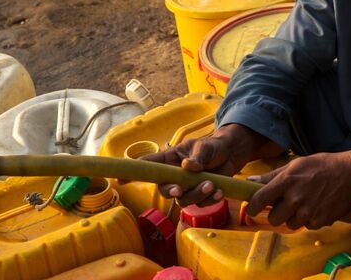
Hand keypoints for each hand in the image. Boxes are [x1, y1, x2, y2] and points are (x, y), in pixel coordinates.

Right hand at [141, 124, 267, 207]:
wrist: (231, 154)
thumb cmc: (212, 147)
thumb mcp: (204, 147)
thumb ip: (197, 157)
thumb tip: (188, 166)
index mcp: (169, 159)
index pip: (148, 165)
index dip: (134, 172)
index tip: (120, 179)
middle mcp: (174, 175)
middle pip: (164, 189)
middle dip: (171, 191)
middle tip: (181, 189)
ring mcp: (186, 187)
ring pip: (183, 199)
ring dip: (197, 195)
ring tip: (211, 184)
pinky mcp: (199, 196)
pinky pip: (200, 204)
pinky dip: (210, 199)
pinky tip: (219, 190)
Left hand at [245, 151, 350, 229]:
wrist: (350, 175)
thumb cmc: (321, 166)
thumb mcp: (295, 164)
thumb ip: (272, 176)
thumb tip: (250, 182)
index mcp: (286, 181)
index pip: (260, 199)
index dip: (252, 207)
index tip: (251, 209)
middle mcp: (295, 198)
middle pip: (274, 219)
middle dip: (276, 214)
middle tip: (282, 205)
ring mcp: (308, 212)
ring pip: (290, 224)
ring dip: (293, 217)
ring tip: (303, 203)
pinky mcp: (319, 222)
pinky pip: (307, 226)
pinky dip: (308, 220)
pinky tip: (315, 206)